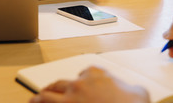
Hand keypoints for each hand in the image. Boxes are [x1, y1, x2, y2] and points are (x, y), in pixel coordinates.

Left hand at [30, 66, 149, 102]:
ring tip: (34, 101)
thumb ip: (130, 87)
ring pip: (47, 96)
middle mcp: (79, 83)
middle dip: (53, 88)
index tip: (79, 88)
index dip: (81, 82)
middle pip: (60, 83)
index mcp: (96, 73)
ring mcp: (69, 98)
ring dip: (39, 99)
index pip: (83, 74)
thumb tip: (133, 91)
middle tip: (47, 92)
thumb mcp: (138, 91)